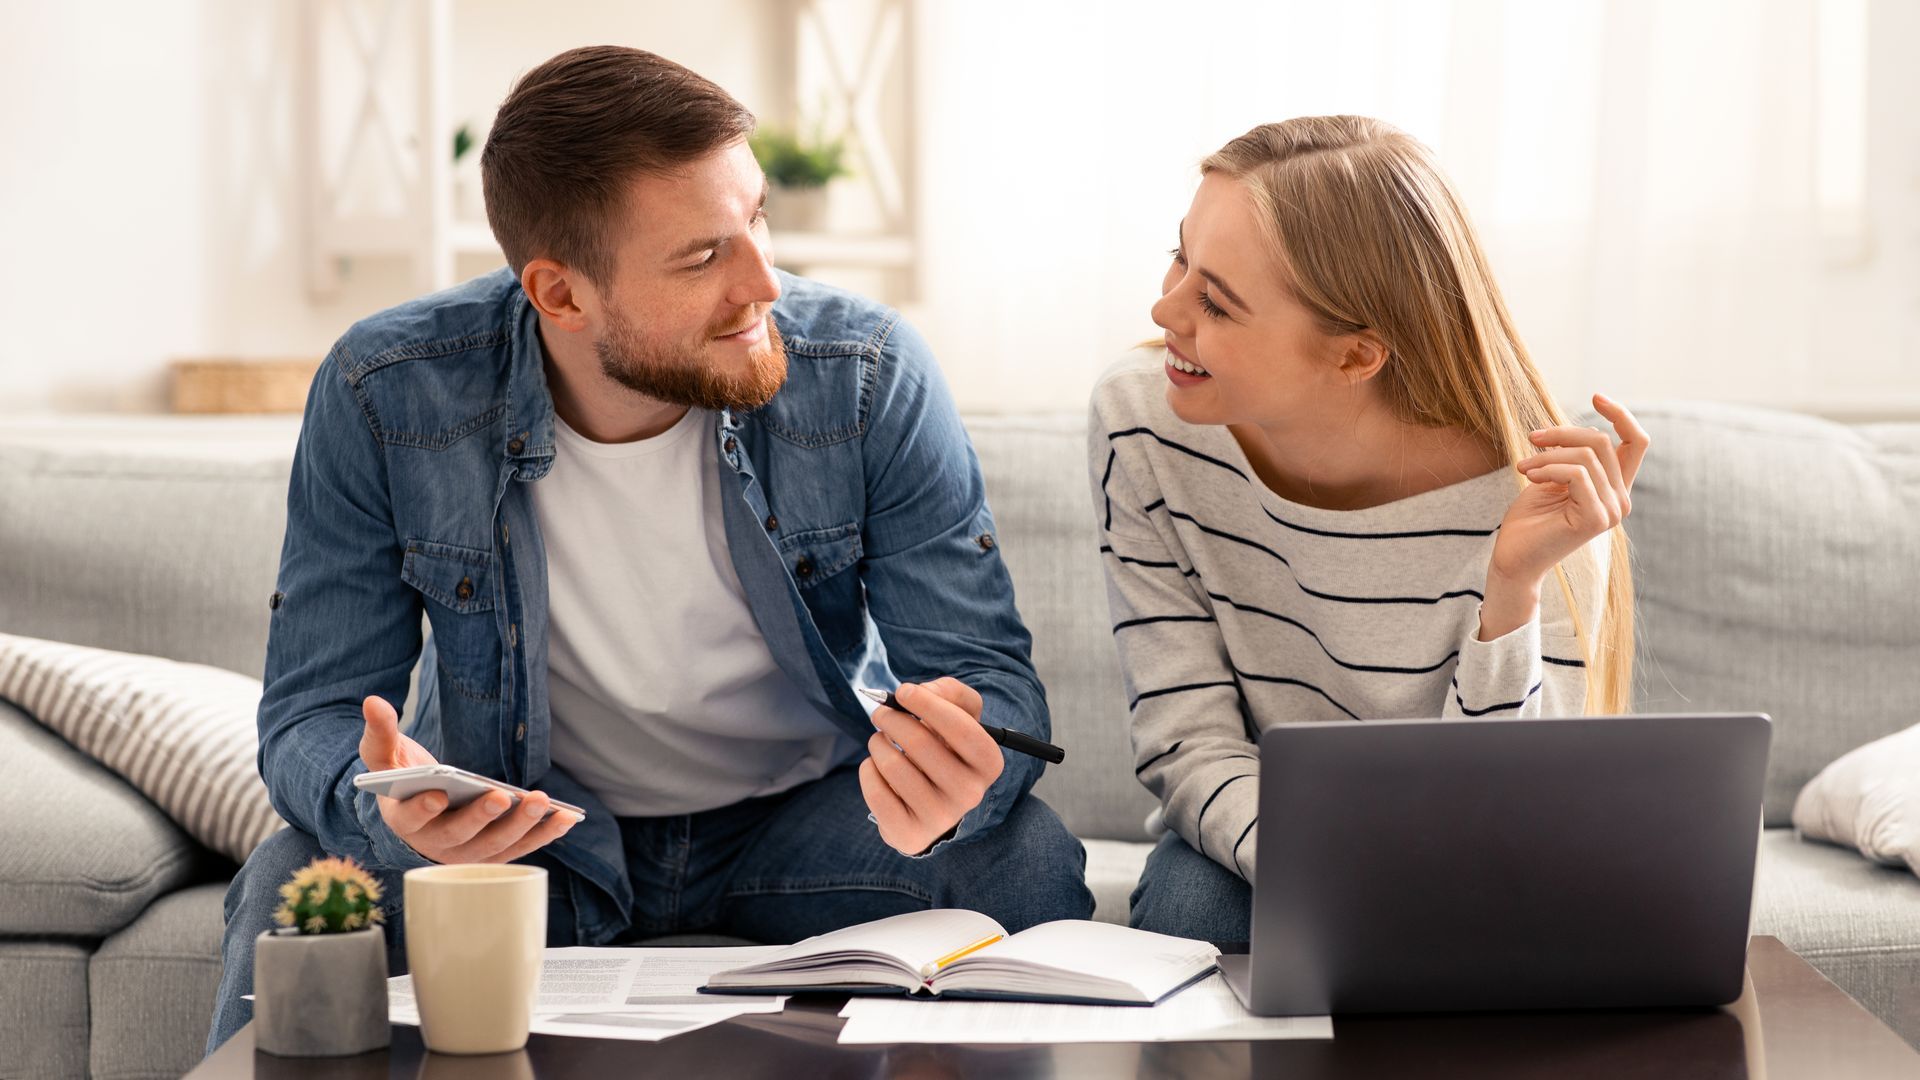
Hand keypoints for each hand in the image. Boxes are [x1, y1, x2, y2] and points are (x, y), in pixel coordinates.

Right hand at [358, 695, 578, 863]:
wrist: (422, 807)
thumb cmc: (403, 779)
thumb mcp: (385, 755)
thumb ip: (379, 732)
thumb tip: (373, 701)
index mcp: (403, 820)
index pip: (410, 819)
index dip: (422, 809)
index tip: (436, 795)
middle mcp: (433, 845)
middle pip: (458, 837)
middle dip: (481, 817)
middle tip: (501, 796)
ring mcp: (465, 854)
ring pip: (494, 847)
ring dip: (521, 827)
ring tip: (543, 802)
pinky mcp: (493, 854)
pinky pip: (519, 848)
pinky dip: (543, 834)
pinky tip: (566, 817)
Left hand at [857, 678, 1004, 855]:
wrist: (935, 804)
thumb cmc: (947, 750)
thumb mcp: (962, 716)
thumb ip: (950, 692)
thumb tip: (921, 691)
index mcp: (989, 763)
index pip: (961, 728)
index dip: (927, 704)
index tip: (902, 691)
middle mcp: (970, 794)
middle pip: (919, 742)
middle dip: (891, 718)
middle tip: (881, 713)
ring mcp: (940, 818)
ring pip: (892, 765)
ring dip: (877, 743)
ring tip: (881, 742)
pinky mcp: (910, 835)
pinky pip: (875, 791)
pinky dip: (868, 771)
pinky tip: (878, 769)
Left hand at [1482, 394, 1650, 639]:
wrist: (1512, 560)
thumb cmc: (1529, 521)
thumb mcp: (1551, 477)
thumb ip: (1570, 456)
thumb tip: (1575, 429)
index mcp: (1614, 487)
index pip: (1636, 442)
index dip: (1620, 414)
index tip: (1595, 395)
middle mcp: (1620, 499)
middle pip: (1602, 441)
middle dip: (1562, 433)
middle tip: (1531, 440)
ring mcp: (1612, 511)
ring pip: (1586, 456)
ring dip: (1547, 454)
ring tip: (1523, 467)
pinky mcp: (1596, 519)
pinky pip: (1577, 474)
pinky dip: (1548, 468)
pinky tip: (1529, 476)